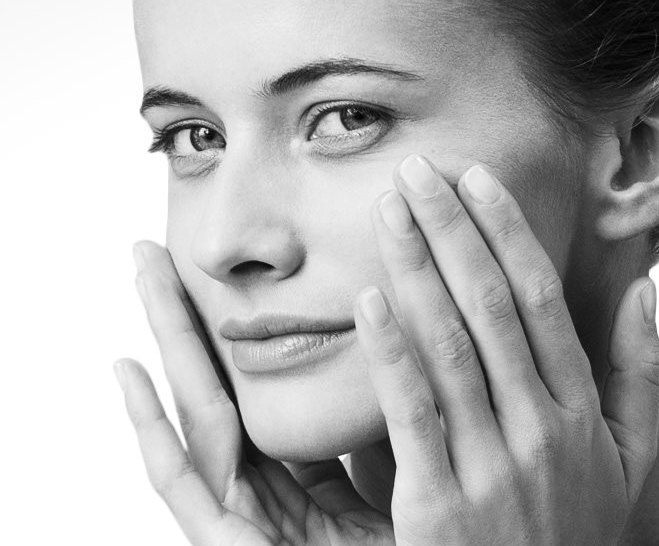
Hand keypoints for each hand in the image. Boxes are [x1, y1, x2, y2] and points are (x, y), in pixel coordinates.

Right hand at [117, 242, 394, 544]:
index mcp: (307, 487)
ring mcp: (247, 526)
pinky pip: (181, 486)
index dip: (244, 334)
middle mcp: (268, 501)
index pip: (266, 395)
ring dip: (164, 346)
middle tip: (154, 249)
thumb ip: (400, 432)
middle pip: (223, 392)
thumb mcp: (413, 486)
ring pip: (197, 418)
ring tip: (140, 277)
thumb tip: (423, 351)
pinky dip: (149, 427)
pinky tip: (127, 371)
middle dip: (188, 322)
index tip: (229, 269)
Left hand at [363, 155, 658, 544]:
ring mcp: (493, 466)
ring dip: (416, 269)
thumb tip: (646, 288)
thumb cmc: (577, 531)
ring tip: (388, 211)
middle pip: (490, 307)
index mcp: (580, 410)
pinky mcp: (440, 505)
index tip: (476, 178)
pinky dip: (392, 354)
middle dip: (450, 230)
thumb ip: (641, 373)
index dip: (507, 233)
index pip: (540, 300)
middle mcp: (541, 428)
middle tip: (415, 169)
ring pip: (451, 346)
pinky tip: (370, 300)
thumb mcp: (631, 458)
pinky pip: (414, 416)